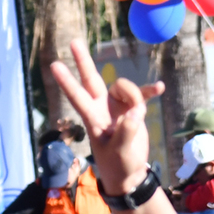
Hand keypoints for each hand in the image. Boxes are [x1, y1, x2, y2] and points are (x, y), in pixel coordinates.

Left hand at [51, 39, 162, 196]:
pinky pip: (142, 93)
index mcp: (92, 117)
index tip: (54, 65)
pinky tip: (159, 88)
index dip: (67, 80)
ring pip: (125, 87)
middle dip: (83, 61)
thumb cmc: (118, 163)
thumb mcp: (121, 151)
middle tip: (73, 41)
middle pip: (92, 79)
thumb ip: (127, 132)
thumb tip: (133, 114)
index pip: (77, 95)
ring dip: (135, 96)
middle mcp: (102, 107)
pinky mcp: (133, 108)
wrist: (128, 171)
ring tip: (137, 118)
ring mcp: (117, 106)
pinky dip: (149, 90)